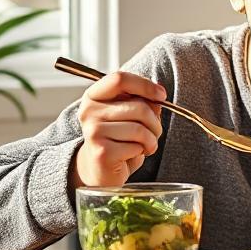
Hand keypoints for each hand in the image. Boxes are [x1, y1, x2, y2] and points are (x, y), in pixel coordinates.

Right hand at [72, 71, 166, 187]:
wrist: (100, 170)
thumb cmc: (118, 139)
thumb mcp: (129, 115)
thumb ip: (142, 100)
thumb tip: (159, 92)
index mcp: (94, 96)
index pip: (120, 79)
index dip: (145, 85)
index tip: (161, 95)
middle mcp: (89, 111)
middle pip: (138, 107)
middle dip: (155, 122)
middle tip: (154, 132)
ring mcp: (93, 132)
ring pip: (140, 128)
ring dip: (151, 139)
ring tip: (145, 145)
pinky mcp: (102, 152)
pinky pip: (136, 146)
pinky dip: (142, 151)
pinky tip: (134, 154)